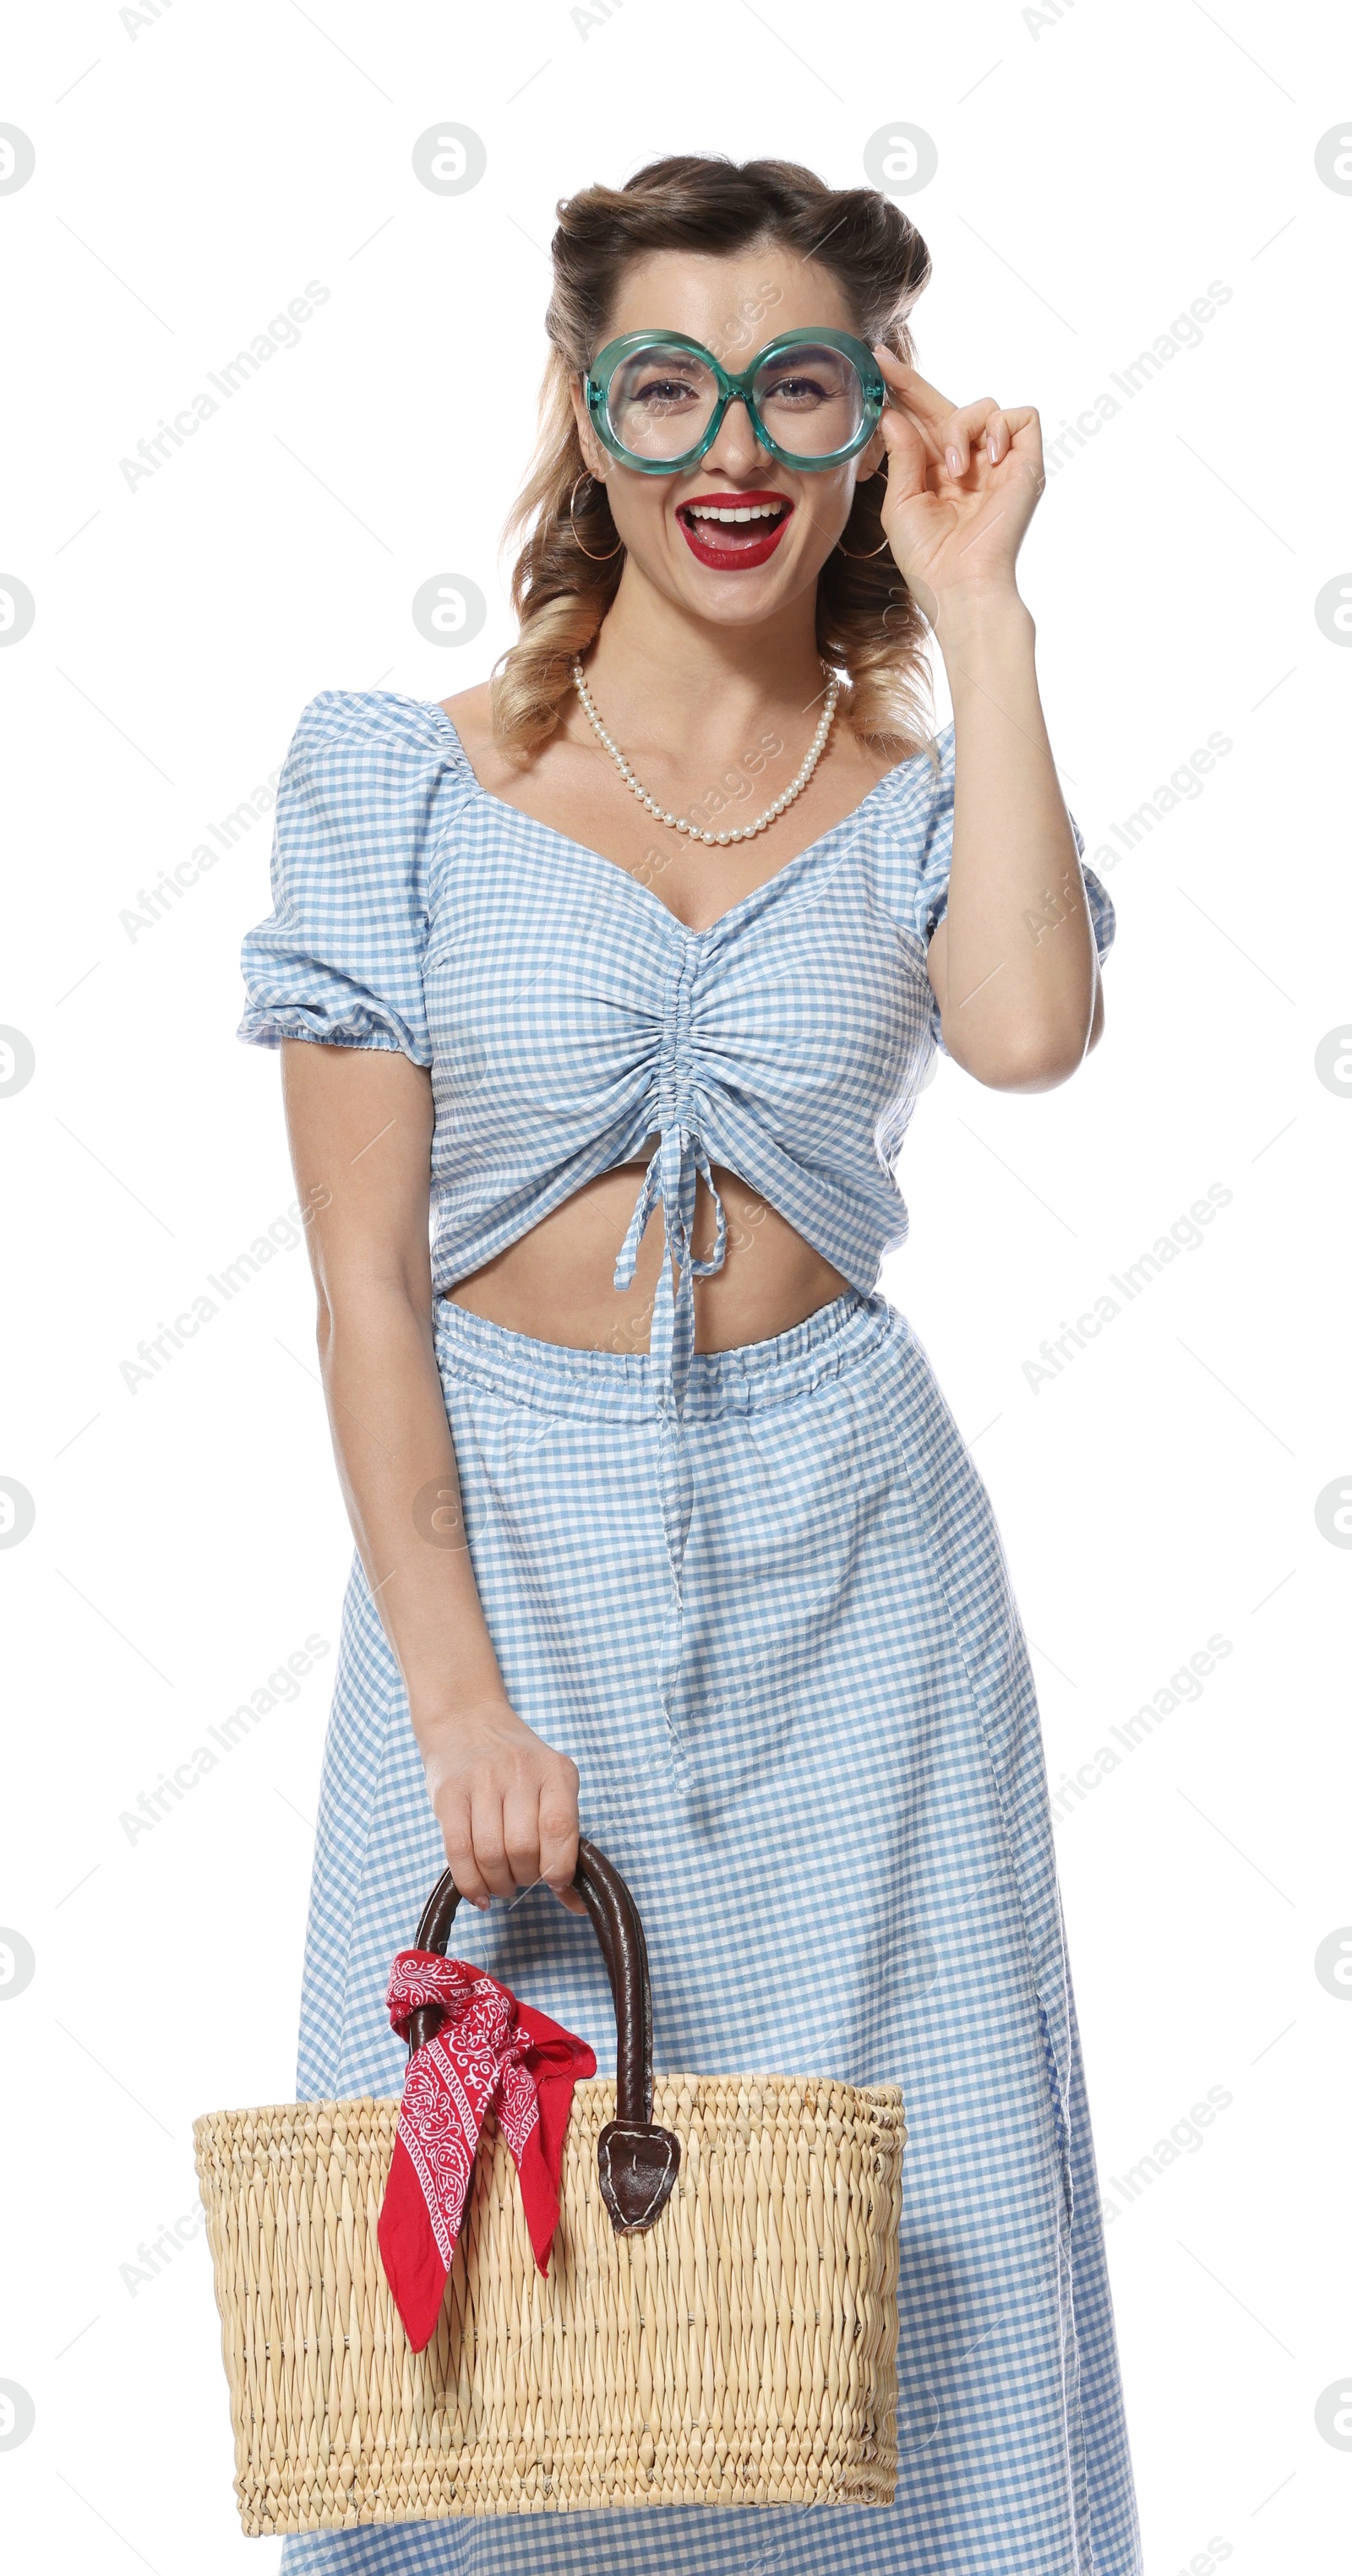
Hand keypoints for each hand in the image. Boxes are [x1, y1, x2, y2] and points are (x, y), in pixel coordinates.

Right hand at [419, 1698, 585, 1915]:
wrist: (466, 1720)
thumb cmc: (516, 1765)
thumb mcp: (551, 1785)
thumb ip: (565, 1839)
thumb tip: (575, 1902)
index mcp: (556, 1770)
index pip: (560, 1829)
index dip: (558, 1867)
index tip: (555, 1882)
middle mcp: (520, 1770)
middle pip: (523, 1848)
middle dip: (525, 1878)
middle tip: (522, 1879)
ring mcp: (481, 1779)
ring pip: (491, 1854)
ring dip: (498, 1884)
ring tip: (501, 1884)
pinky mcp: (449, 1793)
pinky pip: (459, 1852)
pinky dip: (470, 1884)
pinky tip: (479, 1893)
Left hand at [871, 347, 1043, 620]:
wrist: (961, 583)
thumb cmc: (929, 557)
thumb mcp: (901, 502)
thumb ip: (902, 455)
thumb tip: (895, 413)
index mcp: (937, 472)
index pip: (921, 421)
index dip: (902, 392)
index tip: (877, 364)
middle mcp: (969, 462)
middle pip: (946, 405)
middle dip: (915, 384)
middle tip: (885, 364)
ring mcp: (998, 462)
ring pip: (983, 406)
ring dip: (961, 429)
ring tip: (954, 470)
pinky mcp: (1026, 464)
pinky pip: (1022, 417)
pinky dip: (1001, 428)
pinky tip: (987, 459)